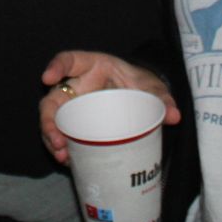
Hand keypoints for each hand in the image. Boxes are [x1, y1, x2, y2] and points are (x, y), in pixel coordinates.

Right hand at [38, 51, 179, 165]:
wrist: (140, 98)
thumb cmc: (140, 84)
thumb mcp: (151, 87)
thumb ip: (162, 98)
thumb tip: (174, 115)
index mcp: (92, 66)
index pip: (69, 60)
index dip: (56, 66)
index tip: (48, 78)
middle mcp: (77, 86)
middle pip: (53, 99)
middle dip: (49, 119)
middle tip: (56, 139)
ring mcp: (74, 107)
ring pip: (53, 120)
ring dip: (52, 138)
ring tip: (62, 156)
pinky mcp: (76, 125)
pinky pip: (62, 136)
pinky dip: (62, 149)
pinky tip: (68, 161)